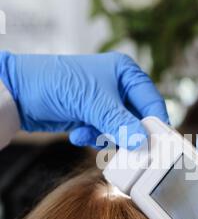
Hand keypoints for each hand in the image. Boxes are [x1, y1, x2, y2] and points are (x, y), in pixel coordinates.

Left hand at [0, 51, 168, 147]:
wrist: (19, 93)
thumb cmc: (56, 83)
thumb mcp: (93, 103)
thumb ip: (121, 123)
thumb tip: (143, 141)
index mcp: (125, 71)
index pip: (151, 100)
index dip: (155, 123)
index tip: (157, 144)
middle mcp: (117, 85)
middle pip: (137, 118)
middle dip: (127, 133)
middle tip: (125, 148)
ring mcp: (104, 102)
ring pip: (120, 129)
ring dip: (105, 136)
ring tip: (88, 132)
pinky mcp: (91, 116)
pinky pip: (103, 134)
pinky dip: (92, 137)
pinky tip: (78, 133)